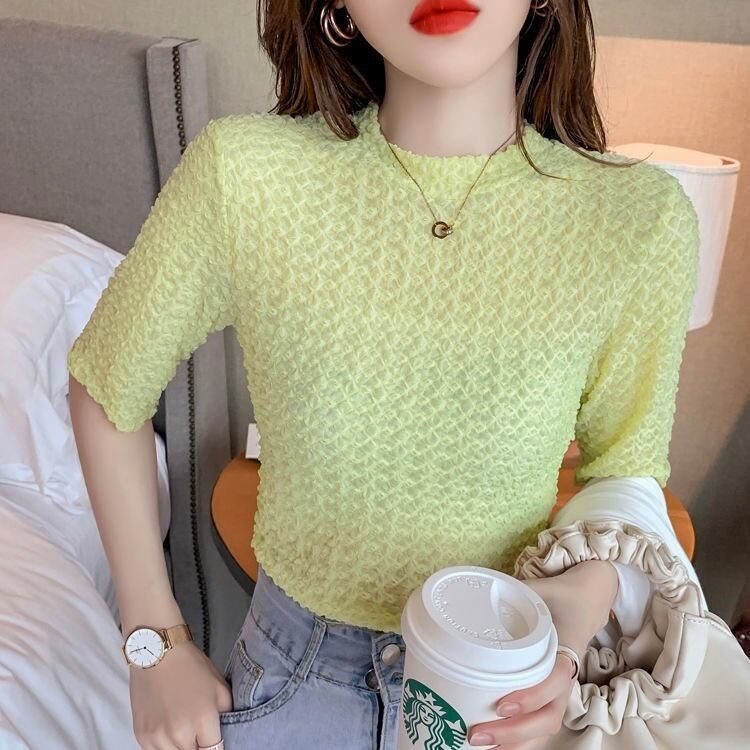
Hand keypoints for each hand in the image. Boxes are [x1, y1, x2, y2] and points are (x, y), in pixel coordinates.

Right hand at [130, 639, 232, 749]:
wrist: (157, 652)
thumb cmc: (191, 667)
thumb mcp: (220, 687)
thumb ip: (228, 715)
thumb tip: (228, 735)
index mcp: (203, 720)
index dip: (216, 748)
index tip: (214, 741)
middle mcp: (179, 733)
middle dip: (198, 745)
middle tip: (199, 730)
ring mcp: (157, 737)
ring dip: (181, 746)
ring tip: (184, 726)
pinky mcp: (141, 736)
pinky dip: (164, 745)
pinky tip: (168, 726)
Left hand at [467, 560, 618, 748]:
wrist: (582, 602)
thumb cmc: (554, 597)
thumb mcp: (533, 590)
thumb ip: (505, 593)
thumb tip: (465, 596)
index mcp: (563, 649)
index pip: (556, 680)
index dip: (532, 696)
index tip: (502, 705)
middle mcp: (564, 677)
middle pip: (549, 717)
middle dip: (515, 733)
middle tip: (477, 734)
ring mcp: (559, 691)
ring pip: (545, 729)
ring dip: (516, 744)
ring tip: (479, 745)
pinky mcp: (550, 697)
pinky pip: (539, 727)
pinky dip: (520, 743)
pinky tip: (493, 747)